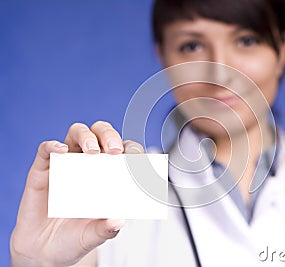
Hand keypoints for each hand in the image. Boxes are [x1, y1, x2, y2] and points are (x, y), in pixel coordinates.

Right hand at [10, 121, 143, 266]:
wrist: (43, 251)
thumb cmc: (75, 238)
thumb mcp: (93, 236)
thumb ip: (106, 229)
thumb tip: (119, 221)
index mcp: (108, 174)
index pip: (124, 151)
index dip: (131, 150)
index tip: (136, 158)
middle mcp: (89, 164)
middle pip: (102, 134)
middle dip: (110, 136)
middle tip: (115, 151)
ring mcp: (66, 164)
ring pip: (77, 134)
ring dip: (86, 136)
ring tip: (92, 151)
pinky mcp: (42, 170)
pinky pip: (46, 150)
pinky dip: (52, 146)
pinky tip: (60, 150)